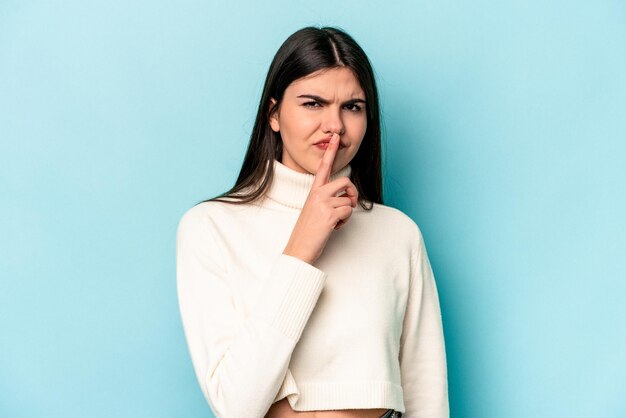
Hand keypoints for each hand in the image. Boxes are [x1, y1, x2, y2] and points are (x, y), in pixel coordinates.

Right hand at [282, 133, 357, 264]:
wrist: (299, 248)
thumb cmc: (308, 231)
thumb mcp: (315, 210)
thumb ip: (327, 199)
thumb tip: (346, 198)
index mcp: (313, 191)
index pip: (323, 167)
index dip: (330, 152)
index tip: (335, 138)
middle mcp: (317, 193)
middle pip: (345, 181)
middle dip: (352, 193)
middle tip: (347, 206)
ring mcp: (323, 203)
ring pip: (348, 200)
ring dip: (346, 212)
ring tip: (334, 221)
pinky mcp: (329, 214)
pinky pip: (348, 211)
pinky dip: (345, 221)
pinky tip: (334, 227)